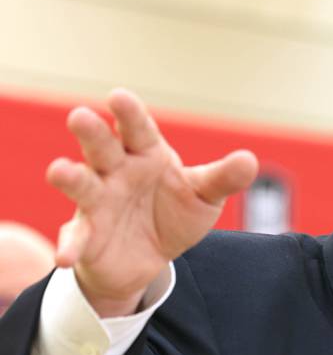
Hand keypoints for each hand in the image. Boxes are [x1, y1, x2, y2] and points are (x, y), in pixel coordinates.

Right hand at [47, 89, 257, 316]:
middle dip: (92, 132)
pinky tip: (64, 256)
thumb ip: (223, 178)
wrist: (151, 257)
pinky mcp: (87, 234)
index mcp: (146, 153)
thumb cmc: (173, 212)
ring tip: (60, 171)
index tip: (119, 97)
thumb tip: (249, 161)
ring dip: (71, 178)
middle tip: (80, 116)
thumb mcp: (203, 196)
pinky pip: (77, 237)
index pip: (137, 128)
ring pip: (82, 184)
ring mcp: (98, 201)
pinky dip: (71, 246)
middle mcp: (116, 170)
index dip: (128, 113)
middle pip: (102, 147)